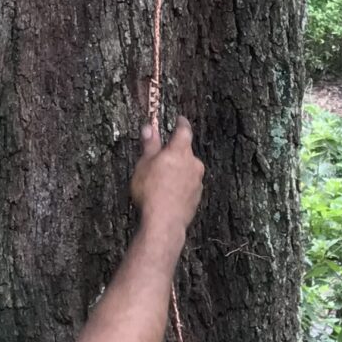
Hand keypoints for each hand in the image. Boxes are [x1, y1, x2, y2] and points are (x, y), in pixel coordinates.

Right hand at [129, 118, 203, 239]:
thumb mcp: (144, 164)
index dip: (181, 123)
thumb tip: (149, 128)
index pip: (184, 130)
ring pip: (188, 169)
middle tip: (160, 156)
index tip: (179, 119)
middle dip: (175, 152)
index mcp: (180, 151)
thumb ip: (149, 145)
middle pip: (185, 151)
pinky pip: (188, 184)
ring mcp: (197, 181)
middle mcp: (193, 163)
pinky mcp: (197, 196)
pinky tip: (168, 193)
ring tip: (161, 179)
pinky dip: (180, 185)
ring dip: (178, 170)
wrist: (164, 221)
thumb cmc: (151, 190)